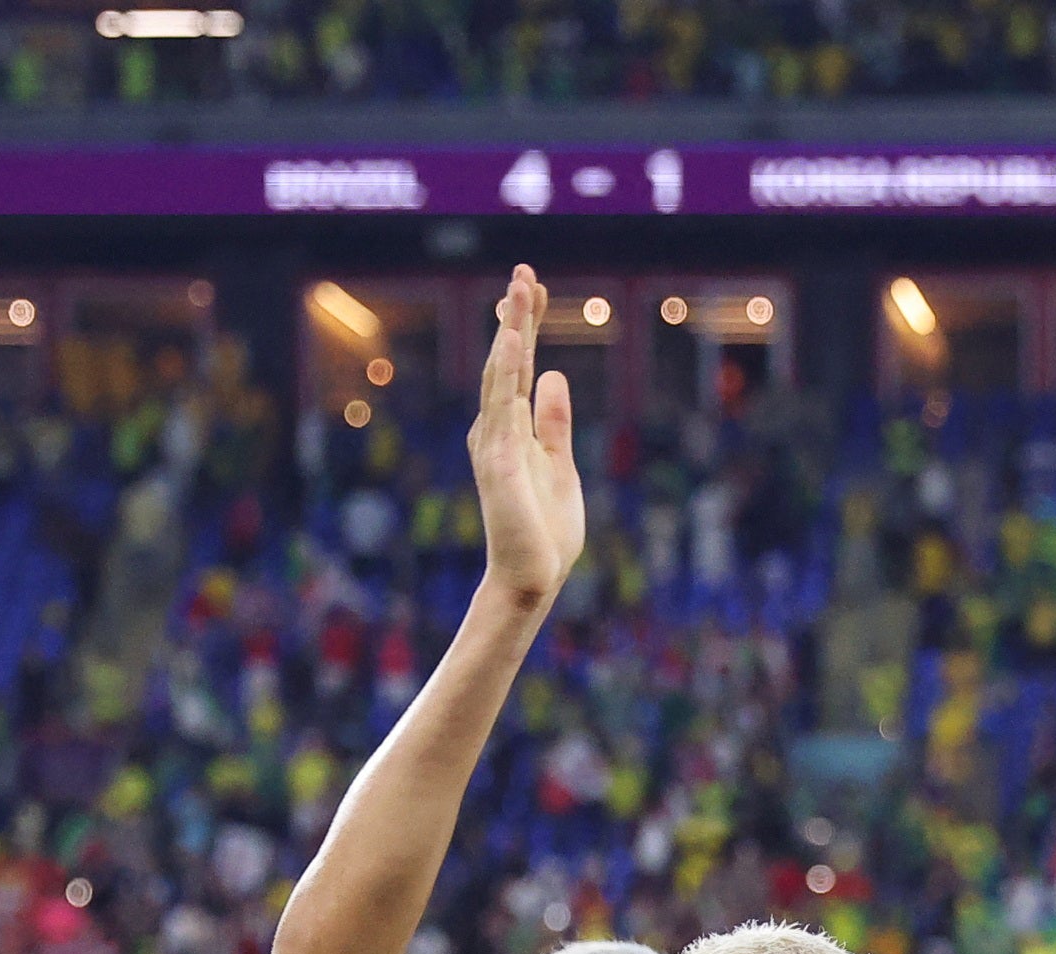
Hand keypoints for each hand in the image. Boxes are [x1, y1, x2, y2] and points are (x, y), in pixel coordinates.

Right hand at [469, 267, 585, 608]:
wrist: (532, 578)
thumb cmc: (545, 531)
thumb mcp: (560, 464)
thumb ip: (554, 421)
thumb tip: (555, 376)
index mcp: (512, 429)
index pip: (519, 367)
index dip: (525, 326)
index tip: (532, 288)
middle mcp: (496, 430)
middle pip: (505, 362)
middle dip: (514, 317)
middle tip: (523, 273)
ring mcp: (494, 443)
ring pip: (500, 376)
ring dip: (510, 332)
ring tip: (517, 291)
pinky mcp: (499, 461)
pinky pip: (502, 408)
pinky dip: (506, 372)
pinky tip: (511, 341)